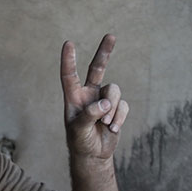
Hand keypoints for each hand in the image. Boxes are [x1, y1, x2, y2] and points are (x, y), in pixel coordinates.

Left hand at [60, 35, 128, 161]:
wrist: (94, 155)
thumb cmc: (80, 141)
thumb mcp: (79, 130)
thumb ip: (89, 115)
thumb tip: (105, 103)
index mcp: (74, 97)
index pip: (69, 76)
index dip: (69, 60)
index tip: (68, 44)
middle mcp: (89, 94)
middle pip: (97, 69)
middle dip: (104, 52)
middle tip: (111, 35)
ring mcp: (103, 100)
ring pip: (114, 91)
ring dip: (112, 108)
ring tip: (105, 124)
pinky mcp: (116, 108)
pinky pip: (123, 105)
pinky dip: (119, 117)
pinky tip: (112, 128)